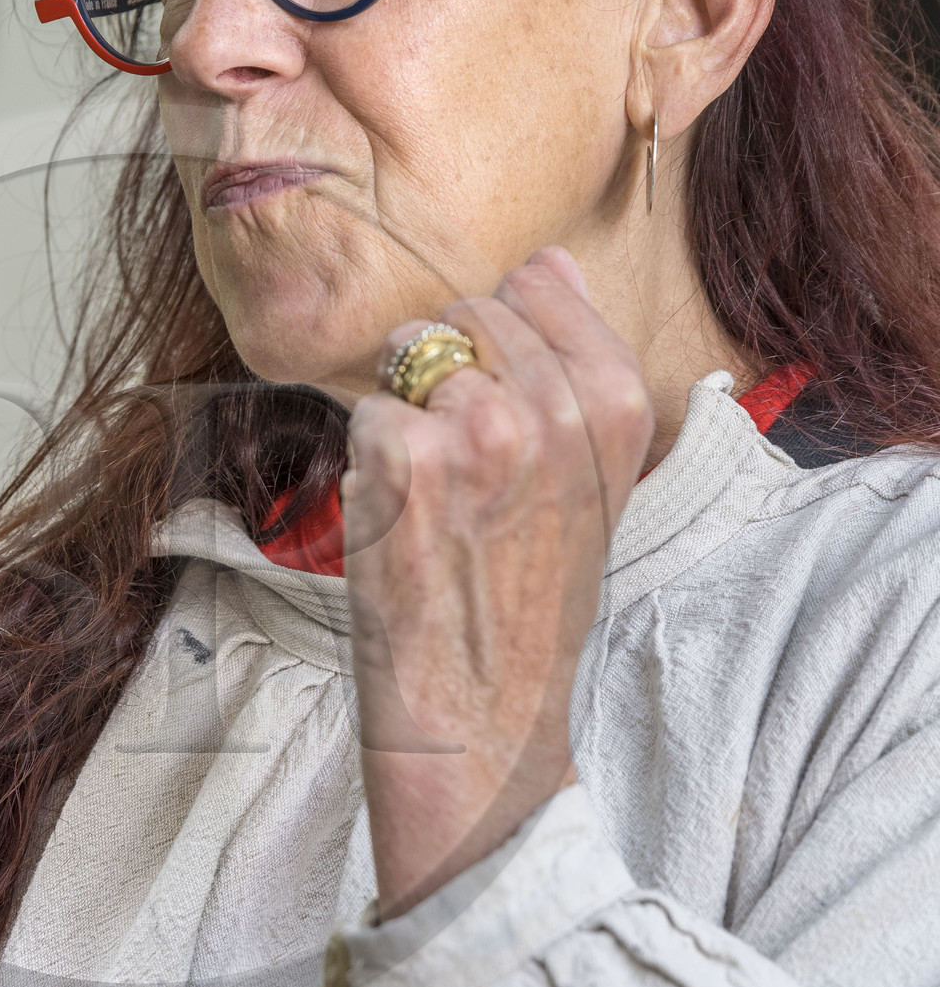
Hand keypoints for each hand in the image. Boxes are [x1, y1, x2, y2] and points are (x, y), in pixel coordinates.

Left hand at [345, 249, 652, 915]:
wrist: (482, 724)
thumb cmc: (527, 610)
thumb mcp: (591, 486)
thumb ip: (576, 370)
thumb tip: (546, 263)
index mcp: (620, 404)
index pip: (542, 285)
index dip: (502, 343)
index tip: (506, 412)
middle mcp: (557, 406)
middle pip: (468, 314)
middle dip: (444, 375)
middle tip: (460, 475)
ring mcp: (480, 428)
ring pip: (410, 355)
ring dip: (403, 417)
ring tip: (432, 504)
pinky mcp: (406, 458)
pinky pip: (365, 413)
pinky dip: (367, 466)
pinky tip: (399, 529)